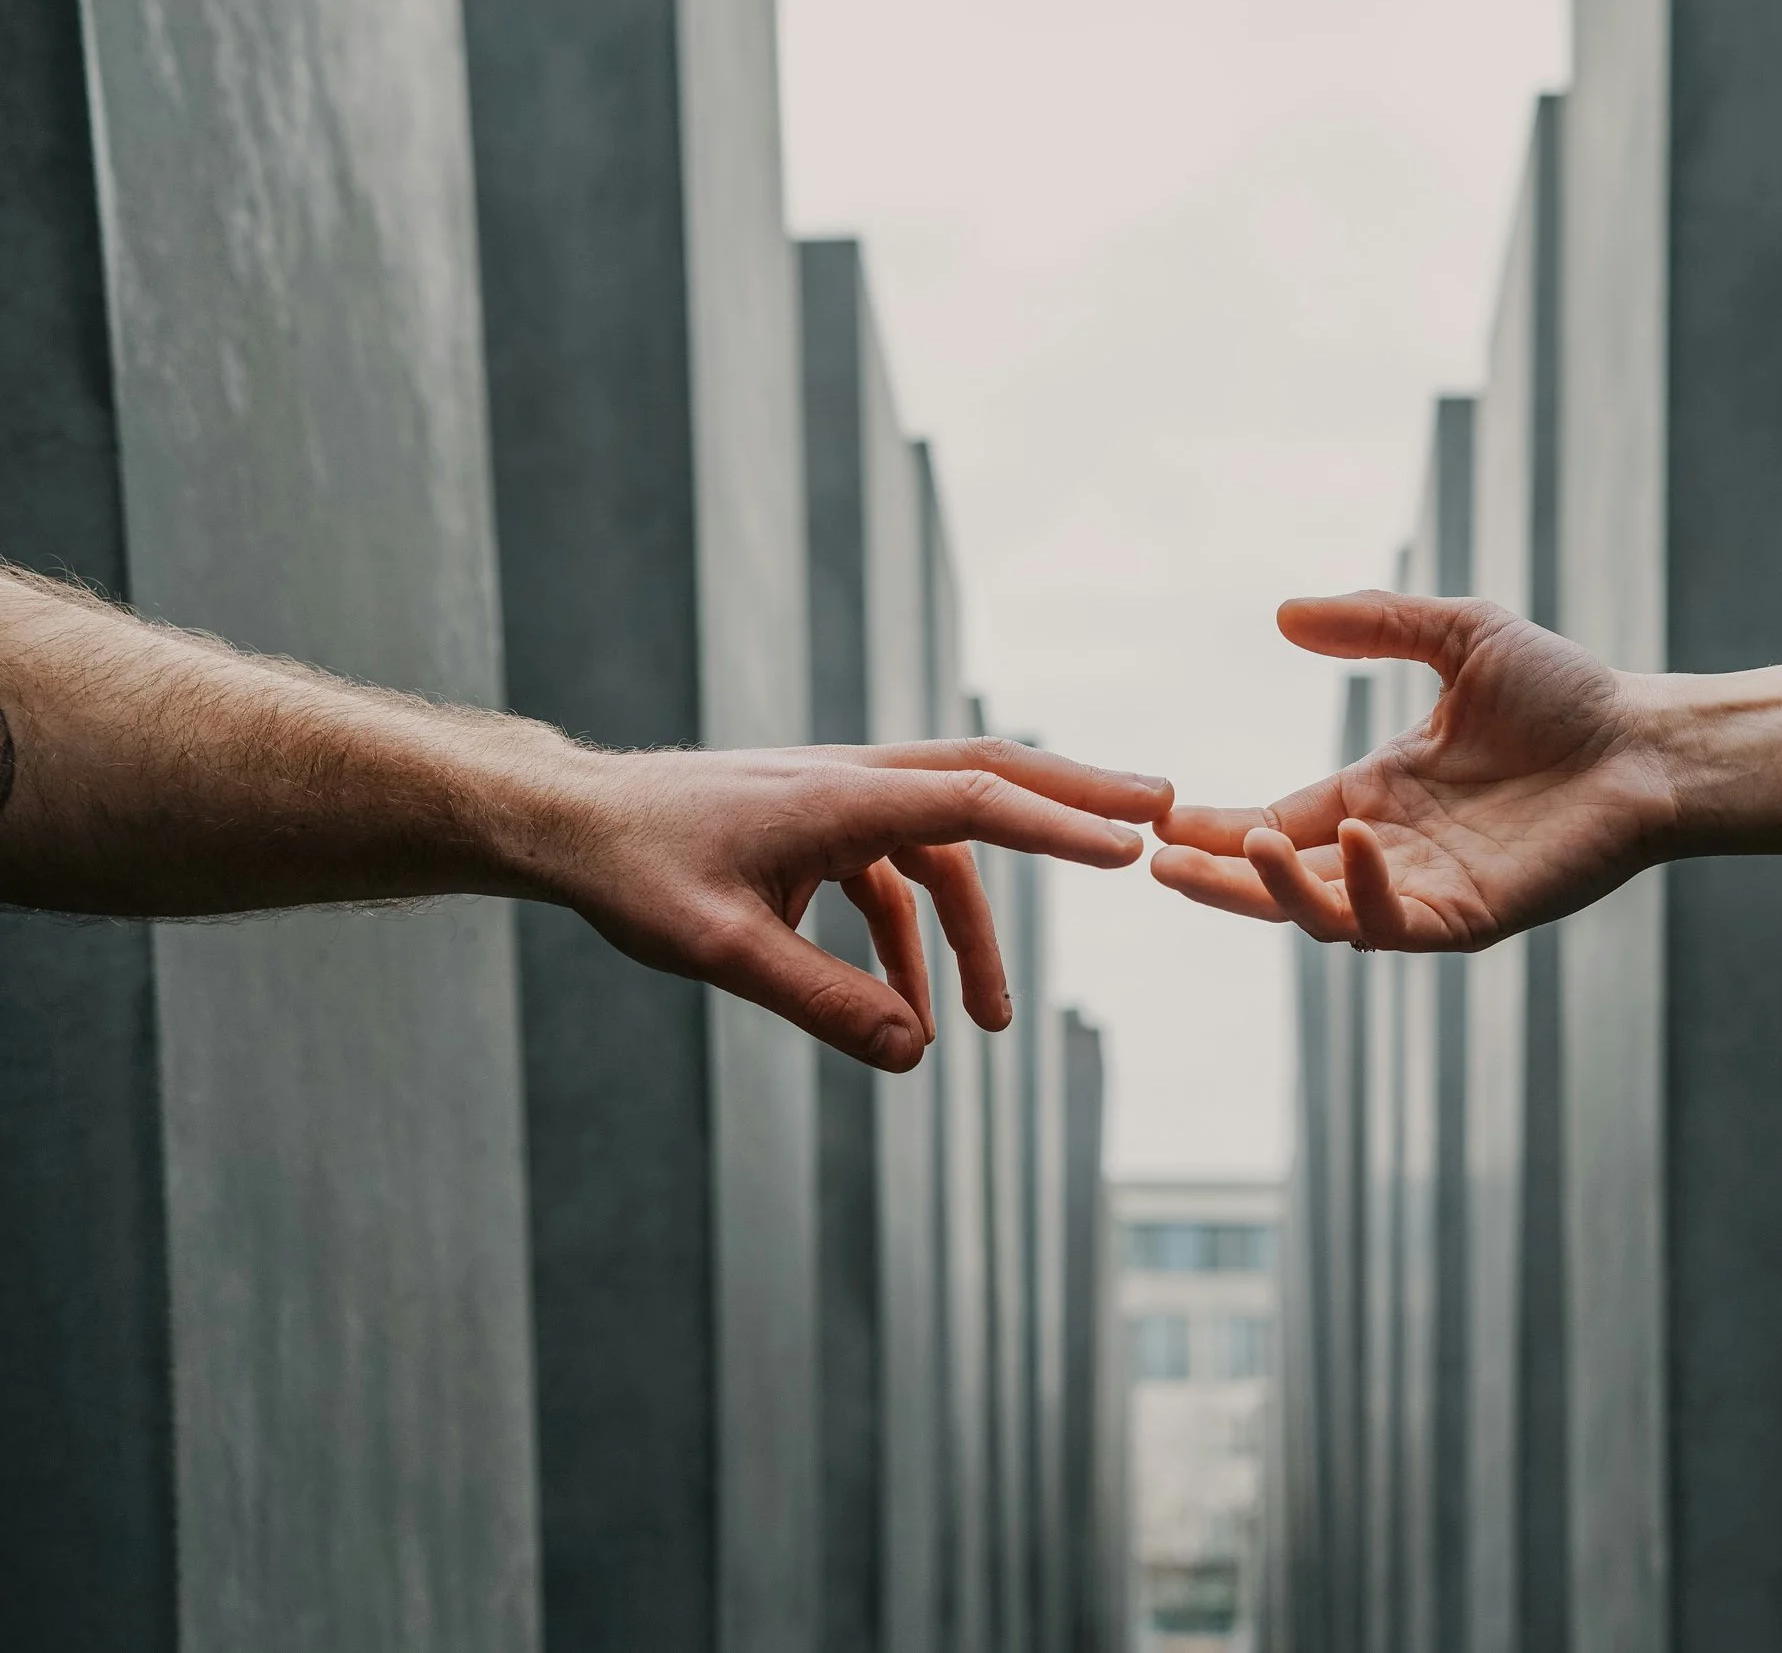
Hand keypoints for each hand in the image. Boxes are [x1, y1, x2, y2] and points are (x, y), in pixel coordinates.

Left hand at [536, 737, 1170, 1069]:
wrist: (569, 826)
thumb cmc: (635, 874)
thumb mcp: (723, 952)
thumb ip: (823, 1003)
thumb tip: (916, 1055)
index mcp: (841, 795)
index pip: (975, 800)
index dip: (1060, 824)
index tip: (1132, 845)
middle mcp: (854, 782)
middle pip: (990, 778)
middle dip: (1076, 799)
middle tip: (1161, 810)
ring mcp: (840, 801)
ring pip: (946, 844)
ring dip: (977, 930)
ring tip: (995, 1025)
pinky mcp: (819, 829)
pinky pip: (894, 878)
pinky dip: (913, 941)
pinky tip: (907, 1013)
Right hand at [1151, 593, 1661, 951]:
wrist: (1649, 741)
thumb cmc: (1567, 693)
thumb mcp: (1459, 635)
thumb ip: (1374, 624)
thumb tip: (1283, 614)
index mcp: (1377, 795)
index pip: (1277, 822)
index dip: (1217, 828)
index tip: (1162, 819)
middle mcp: (1390, 850)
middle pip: (1281, 881)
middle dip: (1218, 878)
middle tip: (1159, 862)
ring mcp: (1427, 889)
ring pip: (1325, 914)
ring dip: (1274, 890)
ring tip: (1240, 848)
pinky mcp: (1470, 917)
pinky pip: (1396, 924)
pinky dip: (1365, 892)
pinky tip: (1351, 842)